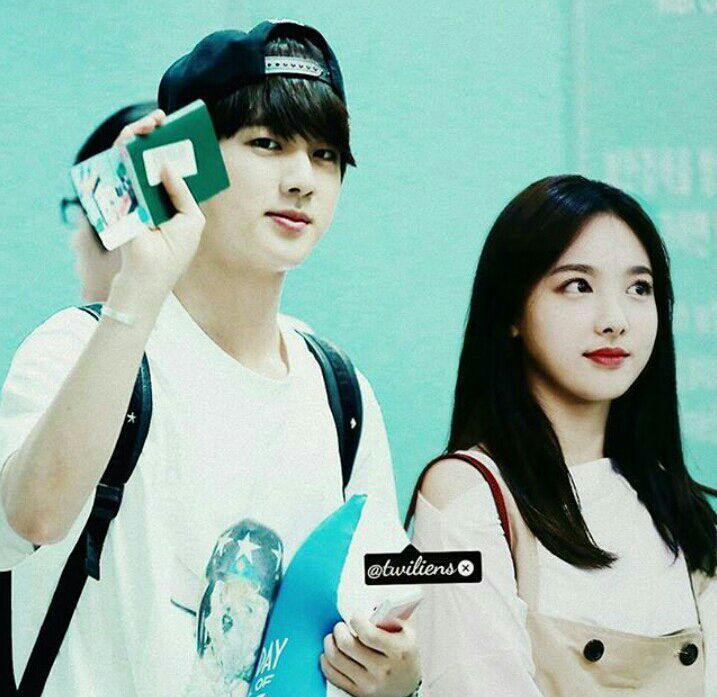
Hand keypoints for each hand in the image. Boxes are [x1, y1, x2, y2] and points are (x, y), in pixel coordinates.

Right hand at [113, 109, 205, 297]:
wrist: (150, 273)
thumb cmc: (174, 250)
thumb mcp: (191, 219)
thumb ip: (182, 191)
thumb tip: (166, 165)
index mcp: (171, 198)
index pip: (172, 166)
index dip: (175, 148)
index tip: (182, 129)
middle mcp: (151, 192)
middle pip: (152, 157)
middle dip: (156, 135)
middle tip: (161, 119)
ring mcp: (134, 192)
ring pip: (133, 157)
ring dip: (139, 135)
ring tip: (150, 123)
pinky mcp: (118, 195)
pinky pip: (119, 166)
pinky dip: (124, 149)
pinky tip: (134, 137)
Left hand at [320, 616, 420, 696]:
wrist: (407, 687)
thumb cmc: (404, 654)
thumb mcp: (406, 633)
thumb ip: (389, 618)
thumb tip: (368, 607)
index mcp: (397, 651)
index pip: (368, 634)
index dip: (356, 620)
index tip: (355, 617)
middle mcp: (383, 670)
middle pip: (347, 645)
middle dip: (338, 630)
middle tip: (340, 626)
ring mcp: (369, 684)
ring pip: (336, 659)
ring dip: (329, 643)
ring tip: (332, 638)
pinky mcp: (357, 693)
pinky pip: (333, 676)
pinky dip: (326, 661)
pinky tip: (329, 654)